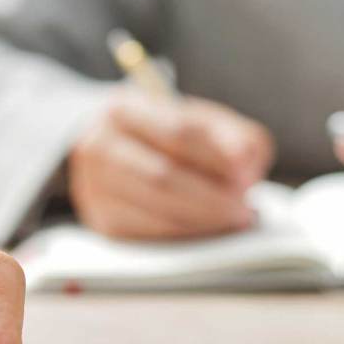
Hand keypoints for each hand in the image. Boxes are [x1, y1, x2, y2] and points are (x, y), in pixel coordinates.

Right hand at [68, 90, 274, 238]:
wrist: (117, 149)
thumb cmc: (167, 135)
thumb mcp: (200, 119)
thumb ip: (233, 136)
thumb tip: (247, 169)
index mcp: (124, 109)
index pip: (177, 133)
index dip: (217, 156)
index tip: (248, 176)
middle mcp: (99, 145)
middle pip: (163, 176)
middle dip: (212, 197)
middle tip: (245, 209)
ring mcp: (94, 187)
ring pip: (156, 209)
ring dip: (203, 220)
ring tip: (234, 219)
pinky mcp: (102, 221)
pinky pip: (150, 234)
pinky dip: (186, 234)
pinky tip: (209, 229)